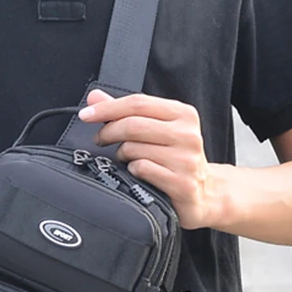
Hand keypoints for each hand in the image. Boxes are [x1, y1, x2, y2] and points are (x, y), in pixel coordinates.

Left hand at [78, 89, 214, 229]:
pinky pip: (142, 170)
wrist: (206, 194)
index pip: (138, 103)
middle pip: (134, 125)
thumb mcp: (157, 130)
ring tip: (126, 159)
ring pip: (134, 149)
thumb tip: (94, 97)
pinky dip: (132, 170)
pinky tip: (138, 172)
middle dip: (108, 132)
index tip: (86, 114)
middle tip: (99, 140)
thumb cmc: (176, 158)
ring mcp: (187, 160)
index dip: (107, 108)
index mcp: (183, 114)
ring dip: (122, 155)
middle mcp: (188, 135)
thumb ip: (126, 112)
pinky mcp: (182, 183)